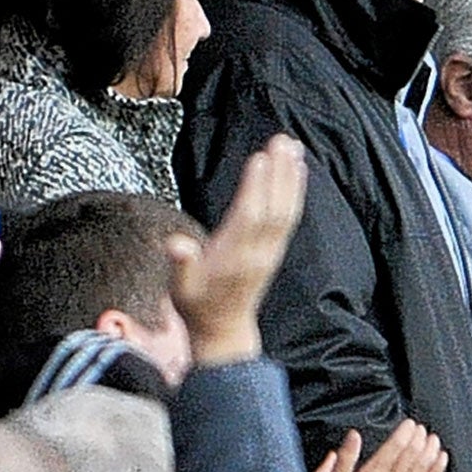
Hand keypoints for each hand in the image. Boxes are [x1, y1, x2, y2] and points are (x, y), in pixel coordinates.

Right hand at [170, 135, 306, 364]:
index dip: (256, 188)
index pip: (249, 216)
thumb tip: (175, 245)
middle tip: (283, 140)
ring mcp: (270, 251)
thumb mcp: (181, 288)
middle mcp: (258, 253)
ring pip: (285, 211)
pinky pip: (289, 218)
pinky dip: (294, 192)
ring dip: (290, 178)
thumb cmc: (197, 305)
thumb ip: (181, 264)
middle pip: (273, 208)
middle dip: (279, 173)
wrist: (223, 331)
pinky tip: (297, 171)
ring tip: (293, 147)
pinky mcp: (274, 250)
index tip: (261, 158)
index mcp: (234, 257)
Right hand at [305, 420, 448, 471]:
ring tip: (435, 442)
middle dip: (419, 441)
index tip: (410, 424)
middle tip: (423, 430)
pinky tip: (441, 464)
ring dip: (430, 454)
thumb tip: (353, 436)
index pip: (393, 448)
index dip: (404, 434)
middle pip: (411, 458)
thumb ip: (344, 459)